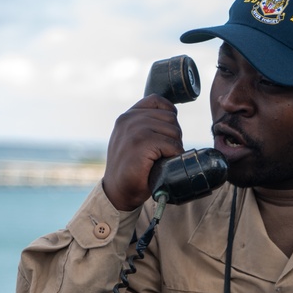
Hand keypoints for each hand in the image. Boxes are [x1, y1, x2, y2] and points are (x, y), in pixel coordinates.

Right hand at [102, 95, 184, 210]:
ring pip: (174, 131)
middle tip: (164, 153)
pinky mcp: (141, 144)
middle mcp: (129, 119)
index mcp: (127, 116)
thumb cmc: (131, 167)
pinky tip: (163, 163)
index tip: (166, 133)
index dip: (169, 114)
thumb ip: (145, 124)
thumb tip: (172, 116)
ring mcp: (134, 130)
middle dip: (174, 136)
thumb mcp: (133, 139)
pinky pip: (172, 145)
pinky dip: (173, 155)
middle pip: (170, 118)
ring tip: (162, 158)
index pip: (157, 100)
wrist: (117, 191)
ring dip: (174, 147)